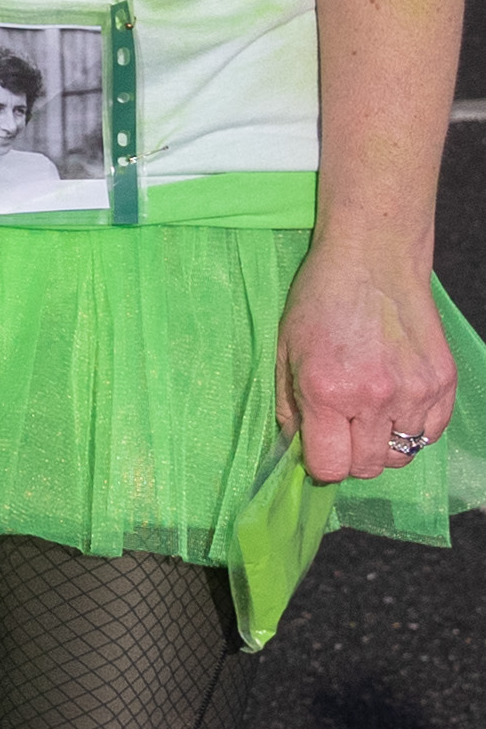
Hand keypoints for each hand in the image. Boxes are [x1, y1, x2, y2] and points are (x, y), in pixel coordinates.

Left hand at [280, 244, 456, 483]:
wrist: (374, 260)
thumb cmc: (321, 300)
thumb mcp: (285, 350)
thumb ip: (289, 406)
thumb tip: (296, 446)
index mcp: (327, 391)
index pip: (331, 467)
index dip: (321, 464)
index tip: (318, 449)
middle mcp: (374, 398)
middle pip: (369, 467)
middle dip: (351, 457)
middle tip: (343, 430)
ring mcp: (414, 392)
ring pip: (402, 454)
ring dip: (383, 442)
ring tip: (370, 410)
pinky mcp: (443, 383)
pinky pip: (431, 433)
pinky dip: (413, 428)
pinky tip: (396, 402)